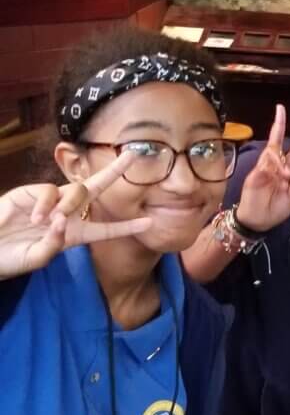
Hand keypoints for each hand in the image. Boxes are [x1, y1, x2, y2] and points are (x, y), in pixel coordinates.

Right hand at [0, 151, 152, 280]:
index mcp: (73, 233)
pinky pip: (50, 191)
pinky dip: (47, 204)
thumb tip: (63, 222)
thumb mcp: (35, 259)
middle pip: (96, 188)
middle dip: (115, 171)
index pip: (104, 229)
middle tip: (134, 154)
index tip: (151, 222)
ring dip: (70, 205)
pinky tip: (34, 218)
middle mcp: (66, 214)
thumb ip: (53, 245)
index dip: (126, 226)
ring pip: (76, 190)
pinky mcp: (31, 192)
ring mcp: (50, 201)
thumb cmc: (8, 258)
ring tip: (53, 222)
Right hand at [236, 105, 289, 231]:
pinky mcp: (256, 175)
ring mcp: (265, 169)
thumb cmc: (275, 211)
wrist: (257, 222)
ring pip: (270, 150)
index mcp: (288, 172)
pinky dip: (270, 162)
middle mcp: (277, 167)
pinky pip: (264, 165)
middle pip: (279, 143)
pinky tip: (278, 166)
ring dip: (276, 143)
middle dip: (280, 126)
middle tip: (281, 109)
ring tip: (280, 133)